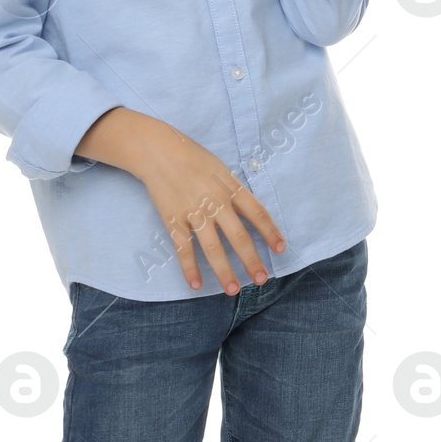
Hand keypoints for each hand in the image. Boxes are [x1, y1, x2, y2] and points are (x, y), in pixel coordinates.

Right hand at [136, 122, 285, 293]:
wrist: (160, 151)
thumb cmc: (194, 158)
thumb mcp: (222, 169)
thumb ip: (235, 191)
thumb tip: (250, 213)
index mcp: (231, 187)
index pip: (257, 212)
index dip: (271, 231)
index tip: (281, 249)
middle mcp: (216, 201)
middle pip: (238, 236)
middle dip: (251, 259)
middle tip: (262, 279)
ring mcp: (194, 212)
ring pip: (213, 248)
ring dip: (224, 271)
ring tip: (234, 290)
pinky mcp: (173, 220)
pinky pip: (183, 248)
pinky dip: (189, 268)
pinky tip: (196, 285)